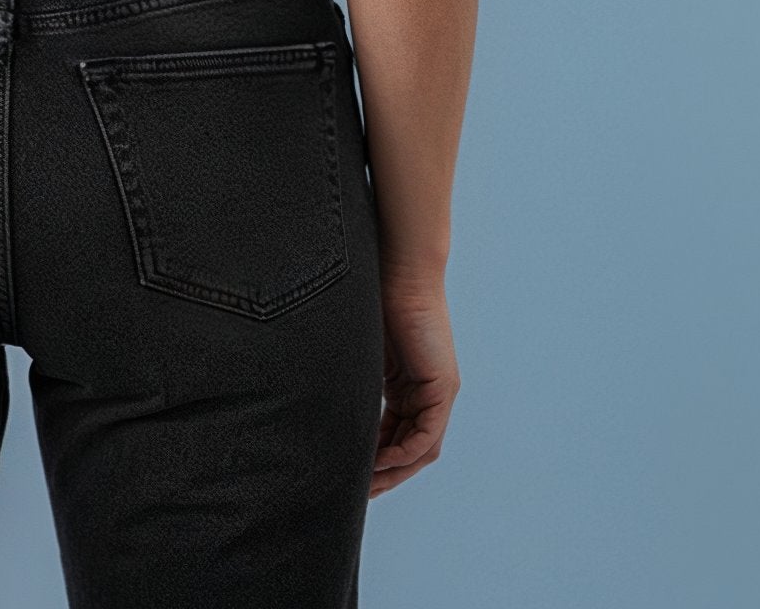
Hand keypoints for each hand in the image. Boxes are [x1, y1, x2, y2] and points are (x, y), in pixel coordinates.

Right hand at [370, 270, 460, 497]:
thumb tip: (316, 396)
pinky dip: (406, 452)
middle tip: (359, 492)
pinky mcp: (443, 385)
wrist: (397, 268)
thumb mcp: (359, 351)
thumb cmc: (372, 297)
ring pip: (421, 447)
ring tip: (367, 484)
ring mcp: (438, 390)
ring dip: (395, 470)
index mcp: (406, 383)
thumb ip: (351, 378)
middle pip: (410, 448)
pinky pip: (427, 434)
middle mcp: (426, 391)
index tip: (351, 472)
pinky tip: (382, 461)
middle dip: (385, 473)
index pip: (394, 434)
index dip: (374, 457)